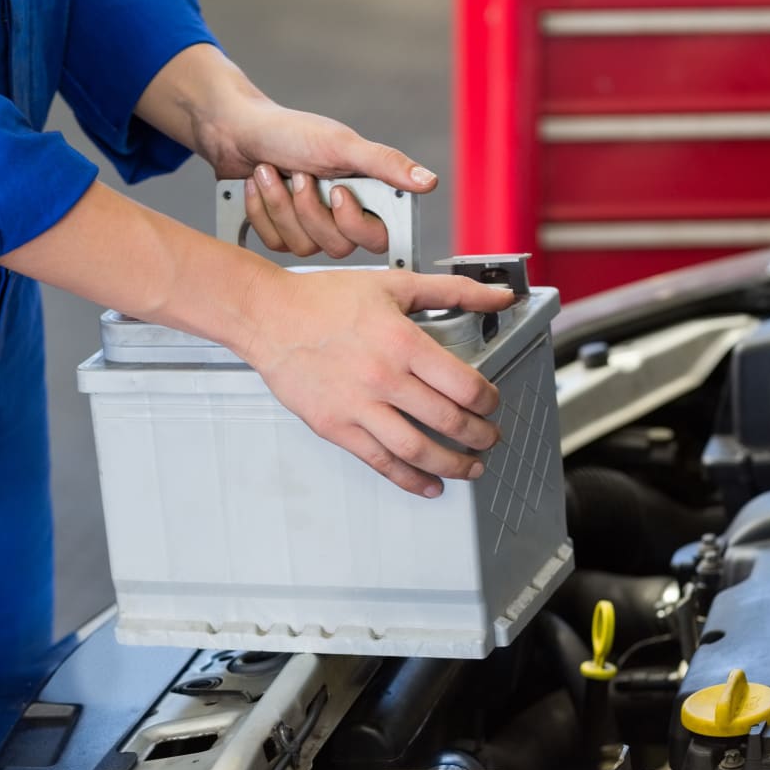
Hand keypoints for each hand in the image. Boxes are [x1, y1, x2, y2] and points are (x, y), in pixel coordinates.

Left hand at [135, 46, 437, 256]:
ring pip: (304, 248)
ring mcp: (311, 230)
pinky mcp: (282, 235)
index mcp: (365, 198)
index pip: (378, 239)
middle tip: (299, 174)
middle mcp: (341, 218)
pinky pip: (276, 244)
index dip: (355, 224)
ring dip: (281, 205)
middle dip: (310, 210)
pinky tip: (259, 184)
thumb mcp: (341, 145)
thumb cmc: (290, 130)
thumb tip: (429, 181)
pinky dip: (262, 210)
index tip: (337, 192)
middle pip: (338, 247)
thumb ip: (386, 165)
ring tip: (271, 171)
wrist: (236, 128)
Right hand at [244, 268, 513, 496]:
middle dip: (479, 436)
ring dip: (453, 465)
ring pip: (418, 450)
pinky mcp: (336, 427)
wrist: (268, 316)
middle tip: (489, 438)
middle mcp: (383, 377)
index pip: (464, 384)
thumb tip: (500, 295)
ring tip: (470, 468)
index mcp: (402, 342)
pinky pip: (380, 462)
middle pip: (448, 420)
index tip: (491, 404)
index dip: (488, 401)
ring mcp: (358, 406)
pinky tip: (429, 485)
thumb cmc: (324, 300)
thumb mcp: (396, 284)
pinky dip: (410, 480)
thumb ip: (454, 290)